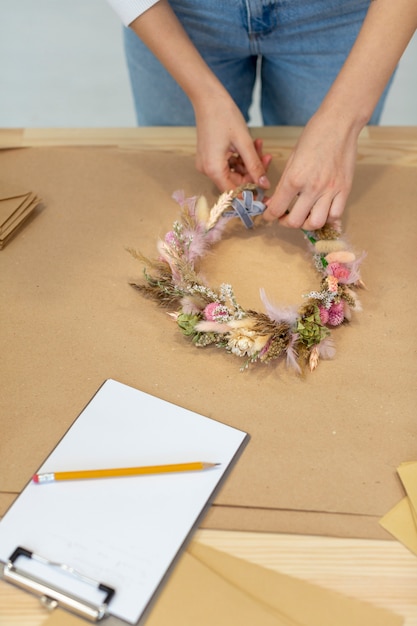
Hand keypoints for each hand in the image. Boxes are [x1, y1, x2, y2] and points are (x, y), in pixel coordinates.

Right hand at [194, 95, 271, 191]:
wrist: (208, 97)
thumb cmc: (224, 116)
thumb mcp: (244, 143)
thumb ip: (255, 166)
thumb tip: (264, 185)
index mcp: (213, 169)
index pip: (234, 192)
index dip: (250, 191)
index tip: (265, 185)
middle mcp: (207, 170)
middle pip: (235, 181)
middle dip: (252, 171)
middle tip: (266, 157)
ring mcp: (207, 163)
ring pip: (234, 171)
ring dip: (248, 161)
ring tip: (258, 145)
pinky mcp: (210, 157)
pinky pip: (228, 163)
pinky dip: (240, 157)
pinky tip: (250, 144)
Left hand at [263, 112, 359, 229]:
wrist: (340, 123)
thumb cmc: (314, 136)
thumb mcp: (291, 159)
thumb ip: (284, 183)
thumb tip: (274, 202)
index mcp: (295, 178)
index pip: (277, 209)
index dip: (269, 216)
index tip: (268, 216)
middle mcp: (313, 188)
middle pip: (296, 222)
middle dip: (286, 222)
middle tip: (285, 217)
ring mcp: (331, 190)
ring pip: (317, 223)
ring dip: (307, 224)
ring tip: (304, 216)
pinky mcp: (345, 189)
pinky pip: (336, 214)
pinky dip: (327, 217)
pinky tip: (321, 210)